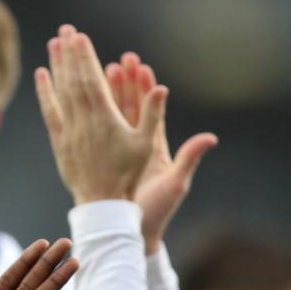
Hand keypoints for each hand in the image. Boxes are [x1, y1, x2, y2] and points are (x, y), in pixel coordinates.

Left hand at [35, 25, 165, 204]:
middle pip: (74, 81)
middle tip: (65, 30)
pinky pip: (51, 111)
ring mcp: (69, 131)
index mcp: (105, 120)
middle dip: (70, 54)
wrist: (102, 202)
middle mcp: (83, 122)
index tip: (80, 37)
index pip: (92, 81)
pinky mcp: (60, 140)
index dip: (85, 58)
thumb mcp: (146, 145)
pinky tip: (41, 74)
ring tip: (53, 43)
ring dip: (56, 66)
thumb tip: (162, 87)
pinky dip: (45, 92)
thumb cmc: (129, 175)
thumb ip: (153, 114)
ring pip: (60, 93)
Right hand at [105, 52, 217, 253]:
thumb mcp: (175, 184)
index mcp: (155, 147)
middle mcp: (138, 145)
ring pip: (112, 116)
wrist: (134, 231)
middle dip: (124, 81)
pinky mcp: (107, 159)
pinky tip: (81, 100)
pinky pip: (98, 133)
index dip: (145, 88)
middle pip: (130, 106)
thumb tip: (210, 137)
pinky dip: (91, 115)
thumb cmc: (156, 211)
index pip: (150, 111)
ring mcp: (120, 151)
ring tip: (99, 69)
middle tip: (119, 58)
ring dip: (106, 94)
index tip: (140, 66)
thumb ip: (189, 158)